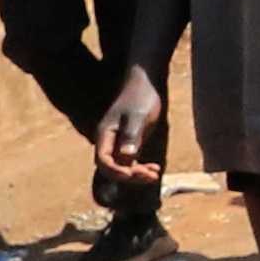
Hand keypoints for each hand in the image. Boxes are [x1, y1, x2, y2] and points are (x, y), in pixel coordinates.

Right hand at [94, 68, 166, 184]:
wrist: (145, 84)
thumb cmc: (141, 97)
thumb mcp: (138, 116)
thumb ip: (132, 135)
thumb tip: (127, 156)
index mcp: (105, 134)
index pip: (103, 160)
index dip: (116, 171)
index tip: (134, 173)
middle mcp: (108, 141)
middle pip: (111, 168)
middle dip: (128, 175)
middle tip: (151, 175)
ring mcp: (117, 142)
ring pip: (121, 166)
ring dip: (136, 174)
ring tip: (156, 174)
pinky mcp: (129, 142)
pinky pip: (130, 161)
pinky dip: (140, 168)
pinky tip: (156, 168)